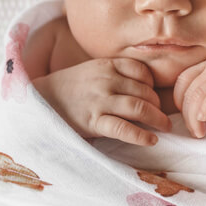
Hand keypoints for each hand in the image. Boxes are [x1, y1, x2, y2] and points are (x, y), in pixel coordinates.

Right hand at [32, 58, 171, 145]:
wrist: (41, 99)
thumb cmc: (71, 86)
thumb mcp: (93, 69)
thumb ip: (116, 72)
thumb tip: (143, 85)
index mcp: (107, 65)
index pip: (141, 71)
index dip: (152, 84)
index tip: (153, 94)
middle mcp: (106, 80)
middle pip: (144, 91)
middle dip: (157, 105)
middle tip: (162, 115)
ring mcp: (100, 100)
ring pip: (139, 108)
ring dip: (157, 119)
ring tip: (165, 127)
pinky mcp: (94, 121)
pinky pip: (123, 129)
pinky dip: (141, 136)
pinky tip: (151, 140)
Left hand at [173, 56, 205, 138]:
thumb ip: (201, 97)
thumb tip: (177, 115)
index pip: (182, 80)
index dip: (179, 101)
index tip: (189, 119)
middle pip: (190, 89)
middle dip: (187, 114)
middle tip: (197, 132)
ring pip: (200, 93)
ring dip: (195, 117)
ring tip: (202, 132)